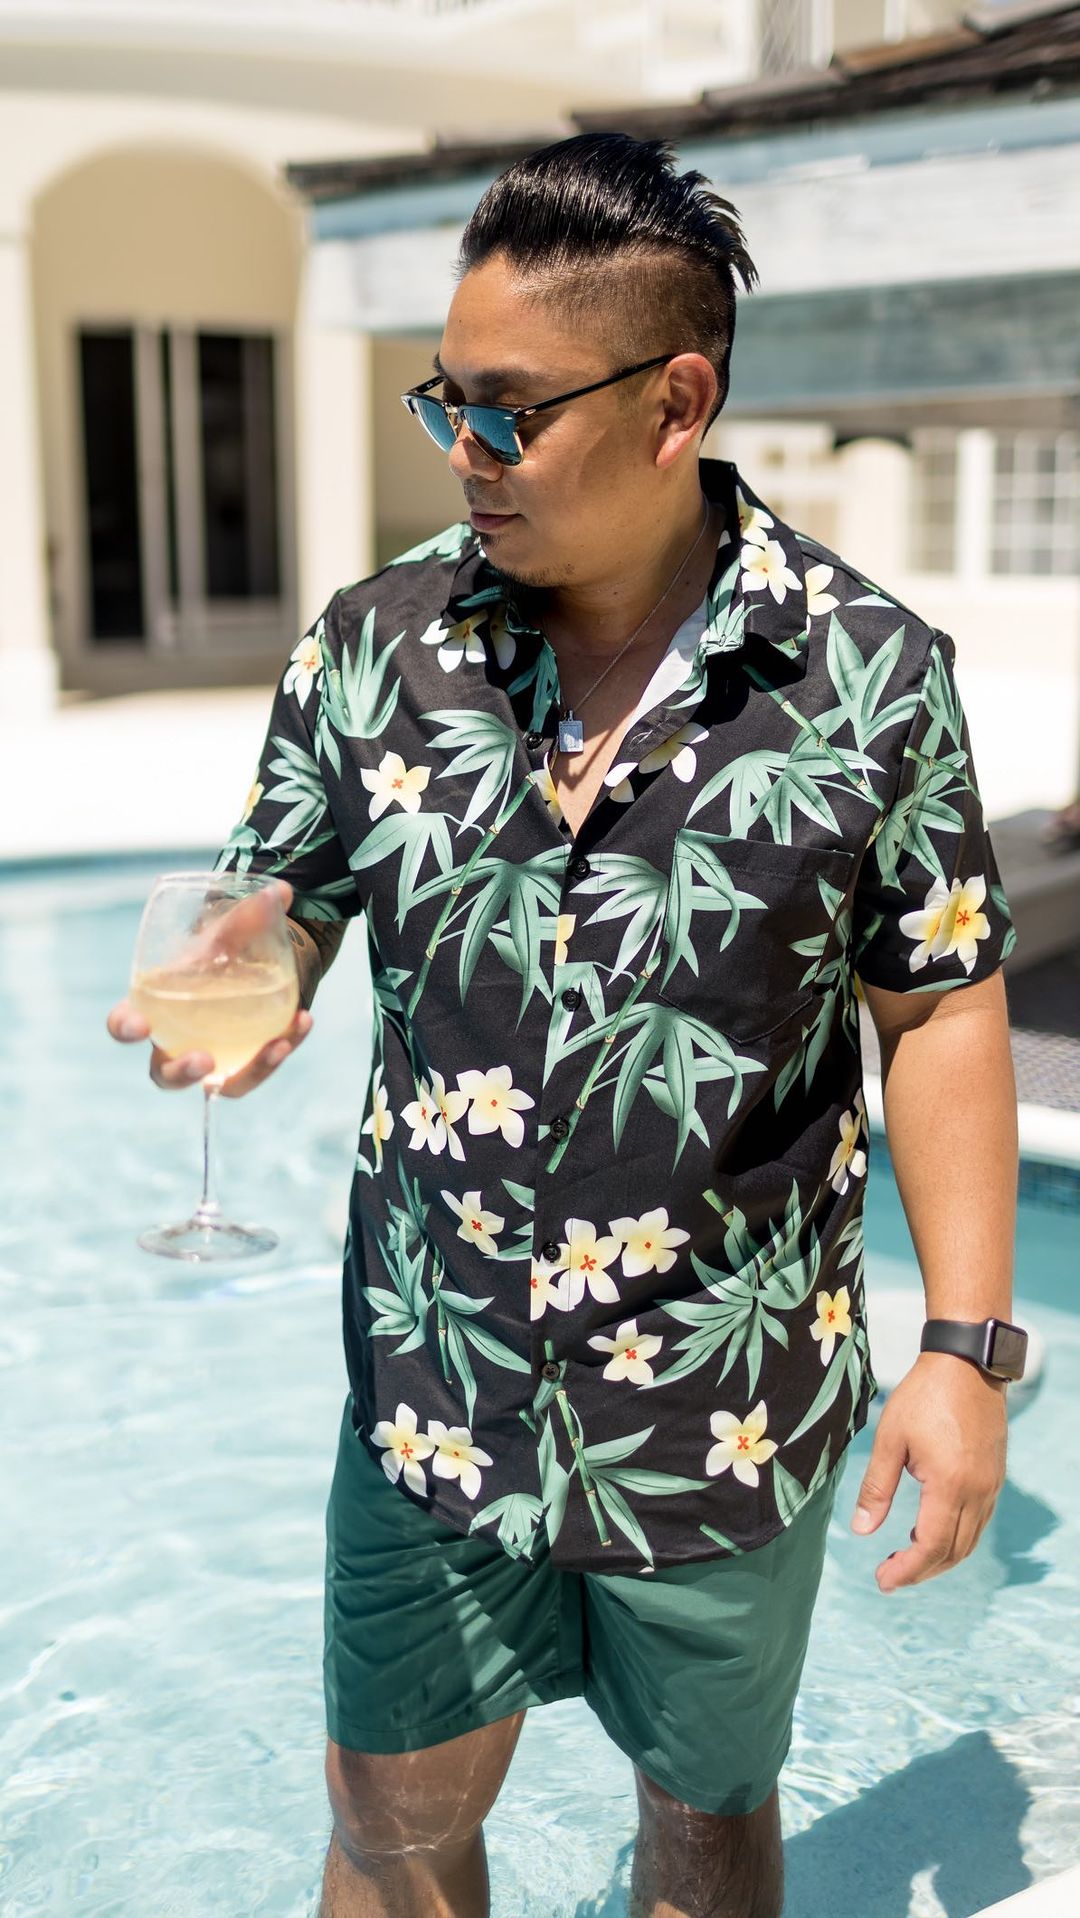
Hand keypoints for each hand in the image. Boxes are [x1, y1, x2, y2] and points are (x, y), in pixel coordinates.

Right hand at [106, 878, 312, 1096]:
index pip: (126, 1023)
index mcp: (156, 1005)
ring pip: (217, 1083)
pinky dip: (280, 1052)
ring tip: (276, 1046)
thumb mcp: (230, 933)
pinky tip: (303, 1022)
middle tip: (203, 1060)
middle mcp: (177, 1040)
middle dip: (179, 1072)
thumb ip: (248, 914)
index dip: (125, 1027)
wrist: (255, 968)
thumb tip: (281, 891)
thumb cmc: (223, 953)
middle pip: (164, 1072)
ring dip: (246, 1073)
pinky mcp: (243, 1067)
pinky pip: (258, 1070)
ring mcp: (211, 1058)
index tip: (138, 1025)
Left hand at [850, 1350, 1007, 1591]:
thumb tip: (861, 1531)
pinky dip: (956, 1538)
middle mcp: (977, 1492)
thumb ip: (877, 1487)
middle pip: (953, 1552)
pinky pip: (979, 1522)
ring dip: (940, 1558)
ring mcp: (991, 1485)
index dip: (907, 1570)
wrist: (965, 1363)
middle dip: (921, 1571)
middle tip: (888, 1576)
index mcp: (949, 1485)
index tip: (882, 1580)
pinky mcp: (995, 1476)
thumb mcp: (890, 1439)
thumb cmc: (923, 1395)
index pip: (931, 1547)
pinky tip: (931, 1533)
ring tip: (906, 1560)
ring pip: (970, 1540)